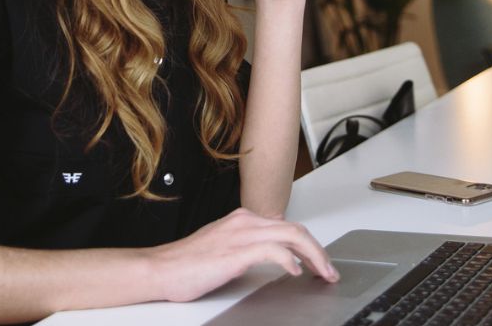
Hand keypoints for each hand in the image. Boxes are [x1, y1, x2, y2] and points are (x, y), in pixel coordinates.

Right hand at [149, 208, 338, 302]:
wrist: (161, 268)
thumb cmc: (186, 264)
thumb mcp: (224, 248)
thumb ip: (247, 247)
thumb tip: (273, 257)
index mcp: (242, 219)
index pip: (286, 226)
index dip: (308, 244)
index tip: (319, 262)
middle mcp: (245, 221)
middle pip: (295, 229)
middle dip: (318, 250)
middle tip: (329, 270)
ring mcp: (241, 234)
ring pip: (292, 236)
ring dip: (314, 255)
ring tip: (323, 273)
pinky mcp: (237, 252)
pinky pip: (274, 251)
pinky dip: (290, 260)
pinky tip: (295, 272)